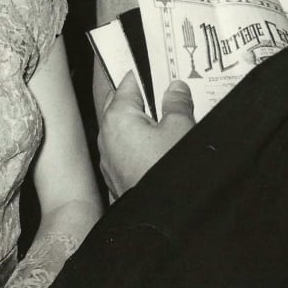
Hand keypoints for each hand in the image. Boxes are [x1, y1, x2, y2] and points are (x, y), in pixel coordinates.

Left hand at [98, 72, 193, 197]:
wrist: (160, 219)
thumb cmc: (168, 171)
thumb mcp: (180, 129)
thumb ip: (177, 104)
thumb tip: (175, 88)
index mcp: (118, 117)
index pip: (128, 83)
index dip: (145, 74)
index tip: (157, 68)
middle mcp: (106, 136)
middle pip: (121, 105)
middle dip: (140, 98)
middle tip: (165, 93)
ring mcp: (109, 160)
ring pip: (123, 130)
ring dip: (140, 123)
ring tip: (167, 121)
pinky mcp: (117, 177)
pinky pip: (126, 151)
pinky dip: (138, 144)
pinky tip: (158, 147)